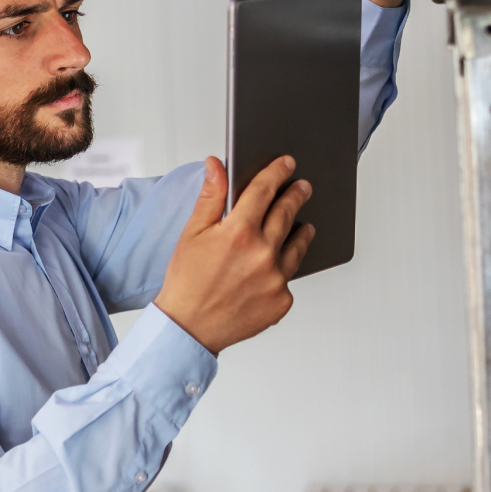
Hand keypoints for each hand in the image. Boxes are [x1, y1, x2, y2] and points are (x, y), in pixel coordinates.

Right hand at [151, 156, 315, 354]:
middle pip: (286, 214)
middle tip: (303, 187)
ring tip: (304, 225)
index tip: (287, 163)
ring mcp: (275, 279)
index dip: (276, 173)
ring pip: (297, 246)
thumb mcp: (192, 233)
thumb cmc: (187, 281)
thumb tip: (216, 165)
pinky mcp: (282, 301)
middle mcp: (262, 254)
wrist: (189, 327)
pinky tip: (277, 266)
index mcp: (238, 233)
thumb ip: (210, 196)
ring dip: (302, 231)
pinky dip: (284, 269)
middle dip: (296, 196)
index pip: (264, 191)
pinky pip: (289, 278)